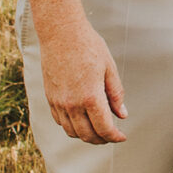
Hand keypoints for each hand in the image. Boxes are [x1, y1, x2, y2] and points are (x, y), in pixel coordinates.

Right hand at [40, 16, 128, 143]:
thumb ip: (115, 94)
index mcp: (91, 97)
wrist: (60, 32)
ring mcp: (59, 102)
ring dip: (85, 135)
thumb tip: (122, 115)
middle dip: (101, 139)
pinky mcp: (50, 98)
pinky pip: (60, 121)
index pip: (104, 129)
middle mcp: (72, 104)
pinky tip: (81, 119)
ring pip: (71, 131)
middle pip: (87, 135)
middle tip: (111, 135)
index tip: (122, 136)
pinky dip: (71, 126)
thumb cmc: (88, 46)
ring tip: (97, 129)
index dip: (115, 137)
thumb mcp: (109, 68)